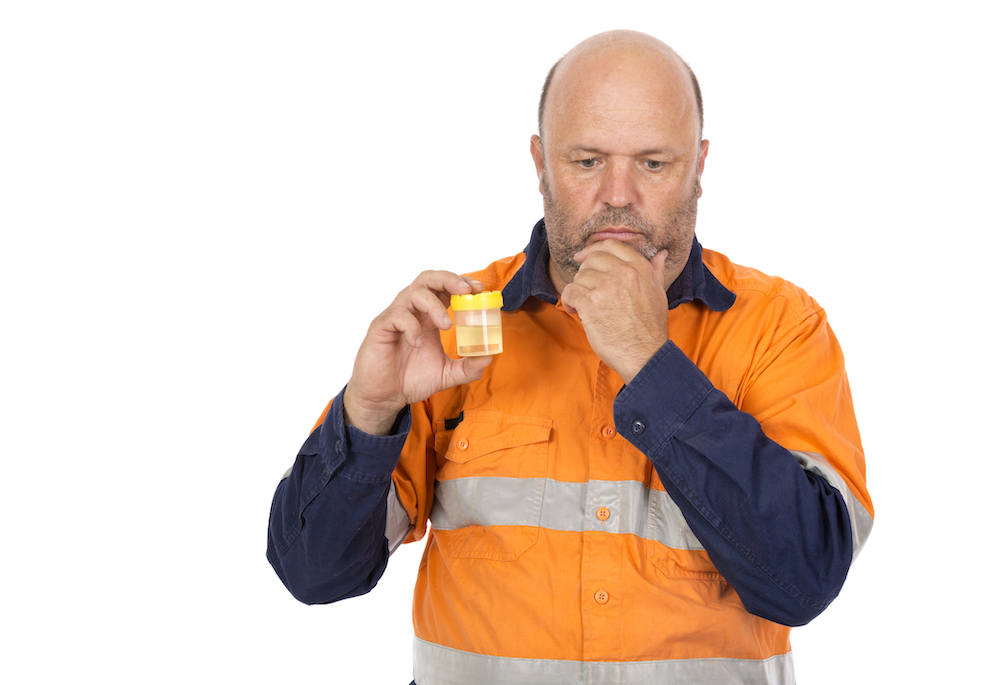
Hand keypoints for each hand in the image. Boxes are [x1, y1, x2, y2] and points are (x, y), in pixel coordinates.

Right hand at [343, 271, 493, 434]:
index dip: (462, 283)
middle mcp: (413, 311)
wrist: (383, 398)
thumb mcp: (446, 374)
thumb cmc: (410, 379)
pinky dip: (411, 326)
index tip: (479, 289)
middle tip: (466, 291)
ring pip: (414, 292)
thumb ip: (467, 367)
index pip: (445, 288)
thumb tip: (489, 357)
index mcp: (429, 316)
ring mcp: (396, 317)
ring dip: (434, 305)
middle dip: (449, 279)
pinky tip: (417, 343)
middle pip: (429, 279)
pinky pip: (397, 316)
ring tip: (446, 325)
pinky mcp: (381, 328)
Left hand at [560, 240, 669, 383]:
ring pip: (579, 277)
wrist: (645, 355)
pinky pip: (570, 291)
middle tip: (587, 290)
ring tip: (583, 305)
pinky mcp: (591, 303)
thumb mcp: (659, 294)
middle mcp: (624, 273)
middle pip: (591, 260)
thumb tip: (660, 254)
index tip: (583, 257)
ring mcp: (607, 287)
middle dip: (585, 274)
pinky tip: (575, 310)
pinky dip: (569, 301)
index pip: (611, 245)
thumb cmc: (650, 328)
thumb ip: (656, 271)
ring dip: (578, 290)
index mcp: (640, 268)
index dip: (593, 249)